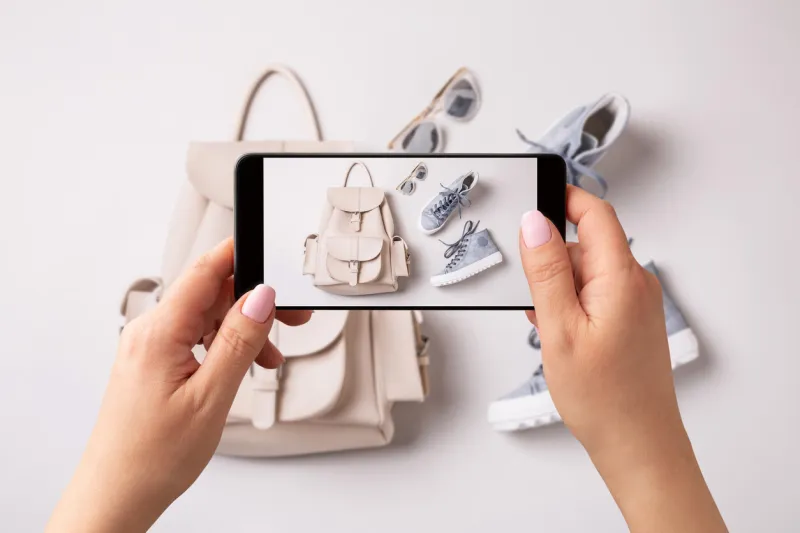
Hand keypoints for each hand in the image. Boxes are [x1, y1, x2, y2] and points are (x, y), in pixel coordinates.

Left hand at [47, 238, 309, 532]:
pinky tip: (243, 365)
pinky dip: (224, 346)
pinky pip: (195, 339)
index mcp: (159, 333)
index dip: (240, 254)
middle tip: (291, 317)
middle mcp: (149, 333)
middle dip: (253, 301)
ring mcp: (149, 348)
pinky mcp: (153, 364)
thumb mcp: (211, 397)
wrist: (117, 494)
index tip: (270, 249)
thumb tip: (261, 297)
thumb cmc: (151, 457)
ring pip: (206, 318)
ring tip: (267, 357)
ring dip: (242, 329)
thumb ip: (239, 341)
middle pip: (210, 294)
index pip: (204, 271)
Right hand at [519, 185, 725, 531]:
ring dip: (559, 287)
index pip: (595, 212)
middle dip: (551, 259)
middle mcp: (635, 283)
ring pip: (587, 271)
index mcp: (620, 278)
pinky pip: (595, 293)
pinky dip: (571, 304)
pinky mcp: (631, 319)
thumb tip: (535, 222)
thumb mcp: (559, 329)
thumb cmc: (604, 398)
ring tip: (548, 327)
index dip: (562, 197)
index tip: (531, 197)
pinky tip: (560, 334)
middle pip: (585, 244)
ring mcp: (635, 302)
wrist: (637, 444)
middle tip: (532, 296)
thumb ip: (546, 271)